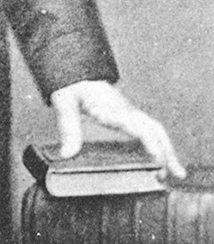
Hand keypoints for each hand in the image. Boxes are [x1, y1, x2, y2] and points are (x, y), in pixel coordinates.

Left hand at [50, 80, 185, 179]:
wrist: (78, 71)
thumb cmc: (72, 86)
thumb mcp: (64, 102)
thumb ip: (67, 127)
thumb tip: (67, 154)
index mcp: (108, 105)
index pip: (129, 120)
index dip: (142, 136)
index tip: (155, 153)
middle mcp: (123, 109)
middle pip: (150, 126)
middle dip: (163, 147)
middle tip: (171, 171)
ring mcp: (129, 113)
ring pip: (155, 129)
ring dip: (168, 149)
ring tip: (178, 172)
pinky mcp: (130, 117)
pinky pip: (150, 131)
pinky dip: (161, 146)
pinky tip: (166, 164)